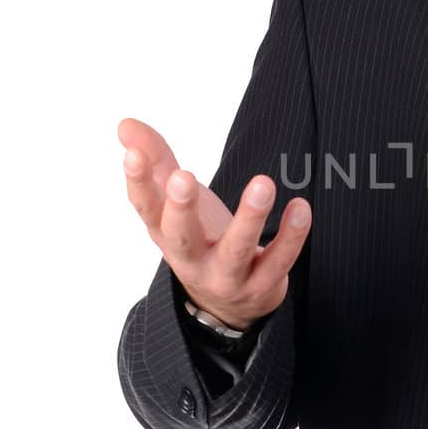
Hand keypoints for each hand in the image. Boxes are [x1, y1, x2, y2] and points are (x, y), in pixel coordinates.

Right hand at [118, 116, 311, 330]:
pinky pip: (279, 260)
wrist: (226, 305)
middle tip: (182, 176)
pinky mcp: (261, 285)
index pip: (145, 209)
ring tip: (262, 184)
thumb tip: (126, 123)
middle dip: (181, 207)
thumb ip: (157, 160)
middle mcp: (191, 259)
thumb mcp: (175, 203)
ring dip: (250, 217)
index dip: (137, 182)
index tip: (133, 154)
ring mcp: (226, 276)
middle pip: (181, 236)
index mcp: (165, 234)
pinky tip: (301, 207)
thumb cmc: (200, 239)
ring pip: (236, 250)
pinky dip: (292, 235)